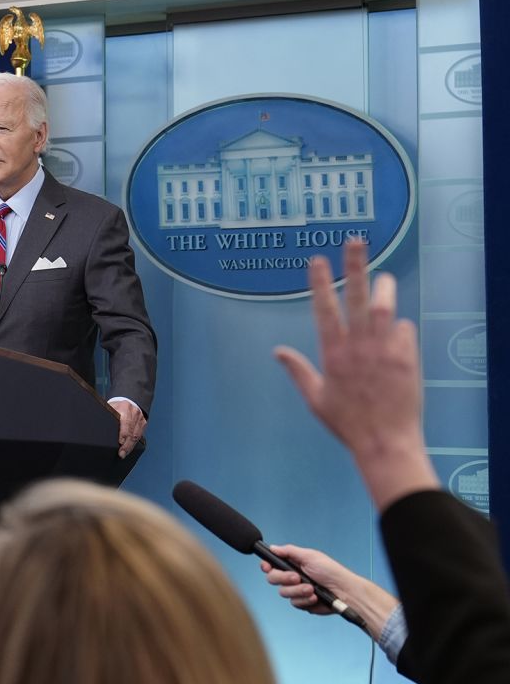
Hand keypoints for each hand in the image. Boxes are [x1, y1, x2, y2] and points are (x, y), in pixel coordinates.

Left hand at [109, 399, 145, 458]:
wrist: (127, 402)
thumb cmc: (116, 407)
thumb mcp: (110, 408)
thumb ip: (107, 416)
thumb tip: (96, 426)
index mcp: (124, 407)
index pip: (125, 421)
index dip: (123, 433)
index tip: (120, 442)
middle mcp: (134, 412)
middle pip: (131, 431)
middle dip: (126, 444)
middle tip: (121, 453)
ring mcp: (140, 418)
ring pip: (136, 435)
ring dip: (130, 446)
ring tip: (124, 454)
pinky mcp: (143, 423)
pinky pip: (139, 436)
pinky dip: (134, 444)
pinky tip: (129, 449)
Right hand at [259, 544, 355, 615]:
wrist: (344, 591)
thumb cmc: (331, 571)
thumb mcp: (310, 556)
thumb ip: (289, 551)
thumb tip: (273, 548)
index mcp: (293, 564)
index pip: (272, 564)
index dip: (266, 566)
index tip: (267, 567)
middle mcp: (292, 577)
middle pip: (273, 579)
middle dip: (284, 578)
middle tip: (297, 577)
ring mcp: (296, 591)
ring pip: (283, 593)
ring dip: (298, 590)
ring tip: (311, 589)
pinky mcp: (302, 603)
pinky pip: (294, 603)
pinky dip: (305, 600)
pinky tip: (315, 597)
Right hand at [273, 240, 438, 508]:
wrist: (385, 441)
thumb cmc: (347, 423)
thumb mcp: (315, 398)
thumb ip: (298, 371)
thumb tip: (277, 352)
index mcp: (332, 354)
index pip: (324, 309)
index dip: (319, 283)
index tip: (317, 260)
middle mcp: (357, 347)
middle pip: (355, 297)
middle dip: (354, 266)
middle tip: (355, 242)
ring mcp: (384, 350)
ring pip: (384, 306)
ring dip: (384, 288)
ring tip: (384, 278)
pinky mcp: (406, 357)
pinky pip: (404, 330)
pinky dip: (399, 327)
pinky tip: (396, 334)